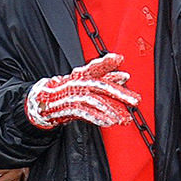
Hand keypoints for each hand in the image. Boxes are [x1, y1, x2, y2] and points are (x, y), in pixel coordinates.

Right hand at [25, 53, 139, 129]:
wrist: (45, 101)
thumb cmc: (69, 91)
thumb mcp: (86, 81)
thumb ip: (105, 78)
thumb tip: (124, 76)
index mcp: (83, 74)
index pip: (96, 65)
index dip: (107, 62)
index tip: (119, 58)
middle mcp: (79, 82)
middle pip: (102, 86)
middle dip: (121, 94)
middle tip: (136, 101)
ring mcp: (73, 95)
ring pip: (96, 101)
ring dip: (112, 110)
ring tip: (124, 118)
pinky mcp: (69, 108)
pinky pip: (85, 113)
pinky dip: (98, 118)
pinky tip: (109, 122)